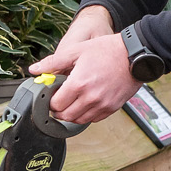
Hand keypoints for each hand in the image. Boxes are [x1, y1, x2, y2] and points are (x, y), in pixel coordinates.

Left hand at [29, 7, 137, 123]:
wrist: (136, 54)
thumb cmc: (108, 50)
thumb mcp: (76, 50)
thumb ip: (53, 62)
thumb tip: (34, 70)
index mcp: (79, 84)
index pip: (56, 104)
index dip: (50, 101)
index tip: (51, 96)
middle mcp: (91, 98)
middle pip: (65, 116)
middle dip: (58, 111)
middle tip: (58, 101)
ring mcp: (103, 104)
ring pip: (79, 120)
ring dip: (71, 115)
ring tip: (71, 102)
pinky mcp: (112, 107)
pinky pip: (94, 119)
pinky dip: (86, 115)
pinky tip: (85, 103)